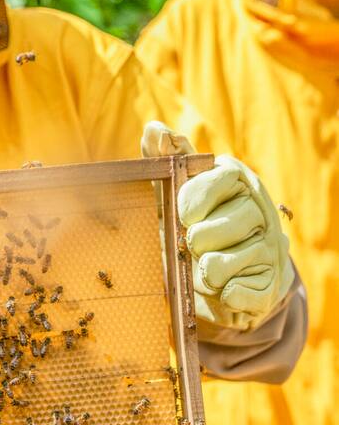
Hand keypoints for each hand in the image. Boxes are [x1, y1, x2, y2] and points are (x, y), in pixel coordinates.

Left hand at [141, 123, 292, 331]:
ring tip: (206, 265)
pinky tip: (224, 286)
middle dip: (193, 244)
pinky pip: (234, 293)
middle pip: (212, 230)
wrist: (223, 275)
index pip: (217, 178)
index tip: (183, 214)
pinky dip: (221, 294)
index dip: (194, 199)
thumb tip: (155, 130)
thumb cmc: (194, 223)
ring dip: (202, 272)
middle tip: (195, 244)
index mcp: (236, 179)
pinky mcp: (270, 283)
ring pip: (218, 264)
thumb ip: (166, 160)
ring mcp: (269, 247)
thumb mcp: (175, 191)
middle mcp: (260, 209)